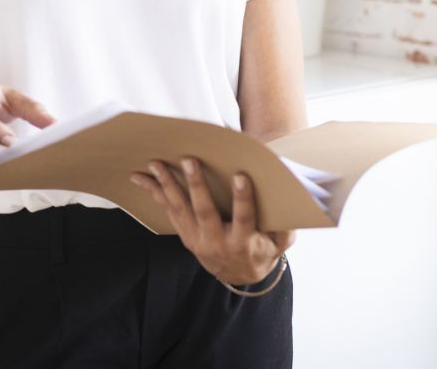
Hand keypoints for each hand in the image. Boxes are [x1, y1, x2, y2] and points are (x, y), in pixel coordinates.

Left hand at [130, 157, 295, 285]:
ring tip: (156, 164)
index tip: (241, 176)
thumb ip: (285, 227)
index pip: (244, 218)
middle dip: (196, 185)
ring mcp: (198, 241)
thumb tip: (291, 201)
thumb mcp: (280, 243)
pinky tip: (145, 179)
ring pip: (181, 210)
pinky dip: (156, 194)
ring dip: (168, 185)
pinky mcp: (186, 236)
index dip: (243, 198)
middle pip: (205, 212)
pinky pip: (170, 213)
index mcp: (244, 243)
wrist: (240, 275)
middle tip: (189, 160)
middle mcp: (217, 243)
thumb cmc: (263, 249)